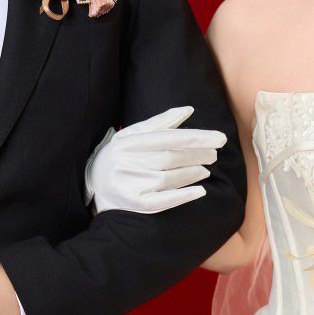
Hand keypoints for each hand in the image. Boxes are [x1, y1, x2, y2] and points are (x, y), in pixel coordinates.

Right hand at [85, 105, 227, 212]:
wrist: (93, 183)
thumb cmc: (120, 155)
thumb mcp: (134, 135)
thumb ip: (161, 123)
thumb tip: (189, 110)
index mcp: (127, 142)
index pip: (168, 138)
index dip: (196, 137)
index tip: (219, 138)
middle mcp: (126, 163)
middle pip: (169, 158)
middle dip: (196, 155)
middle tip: (214, 154)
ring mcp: (129, 185)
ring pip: (168, 178)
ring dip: (192, 173)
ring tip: (206, 169)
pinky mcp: (133, 204)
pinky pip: (163, 201)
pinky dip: (184, 196)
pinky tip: (201, 191)